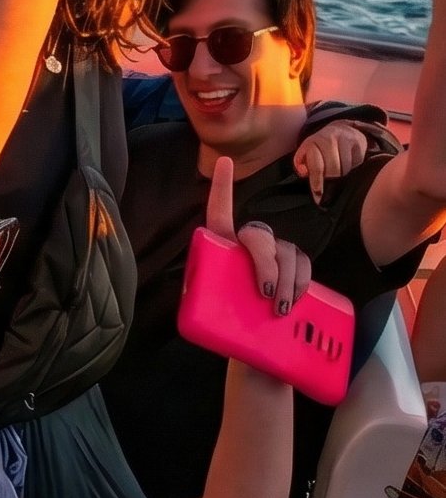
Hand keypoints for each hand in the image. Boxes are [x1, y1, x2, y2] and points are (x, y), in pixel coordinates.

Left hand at [206, 155, 310, 315]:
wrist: (244, 335)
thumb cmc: (221, 311)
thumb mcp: (205, 299)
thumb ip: (200, 290)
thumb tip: (195, 289)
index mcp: (223, 244)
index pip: (220, 211)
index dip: (222, 186)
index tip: (225, 162)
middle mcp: (250, 243)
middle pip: (260, 237)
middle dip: (266, 264)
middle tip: (266, 292)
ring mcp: (274, 254)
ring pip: (287, 253)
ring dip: (288, 280)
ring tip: (281, 307)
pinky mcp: (293, 271)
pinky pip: (303, 266)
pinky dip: (302, 282)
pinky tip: (298, 299)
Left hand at [291, 119, 371, 204]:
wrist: (341, 129)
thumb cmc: (320, 147)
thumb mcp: (307, 152)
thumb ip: (301, 163)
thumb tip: (304, 173)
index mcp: (312, 142)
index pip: (316, 166)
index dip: (317, 183)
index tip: (319, 195)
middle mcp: (329, 139)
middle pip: (334, 170)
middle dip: (332, 181)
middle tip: (330, 188)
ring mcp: (345, 139)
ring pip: (346, 168)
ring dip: (343, 176)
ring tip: (338, 176)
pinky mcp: (359, 143)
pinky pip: (358, 164)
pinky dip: (353, 169)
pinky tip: (348, 167)